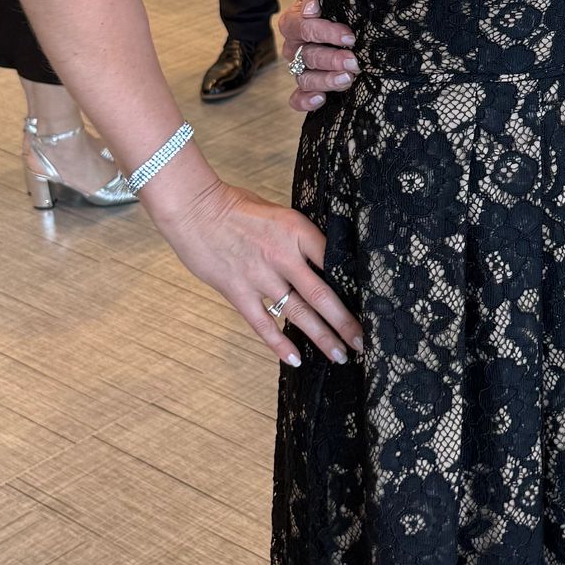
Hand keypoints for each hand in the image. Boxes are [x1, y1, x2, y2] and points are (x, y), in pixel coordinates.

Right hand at [152, 168, 361, 367]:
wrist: (193, 207)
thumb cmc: (235, 206)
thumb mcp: (279, 213)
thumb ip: (299, 237)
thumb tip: (324, 259)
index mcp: (298, 230)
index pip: (336, 260)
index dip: (355, 284)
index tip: (370, 302)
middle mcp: (283, 255)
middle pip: (323, 294)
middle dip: (346, 322)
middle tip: (363, 342)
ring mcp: (260, 276)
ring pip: (298, 313)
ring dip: (321, 337)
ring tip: (340, 355)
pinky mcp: (237, 291)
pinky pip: (263, 323)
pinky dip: (279, 343)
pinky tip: (295, 359)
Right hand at [277, 0, 358, 113]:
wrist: (350, 18)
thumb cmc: (341, 4)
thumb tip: (311, 10)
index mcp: (295, 22)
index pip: (302, 27)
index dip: (324, 32)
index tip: (349, 37)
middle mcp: (295, 47)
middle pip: (307, 55)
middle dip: (331, 59)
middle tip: (353, 61)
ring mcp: (301, 68)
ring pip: (304, 78)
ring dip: (326, 80)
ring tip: (347, 79)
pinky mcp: (309, 86)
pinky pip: (297, 97)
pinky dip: (305, 100)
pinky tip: (321, 99)